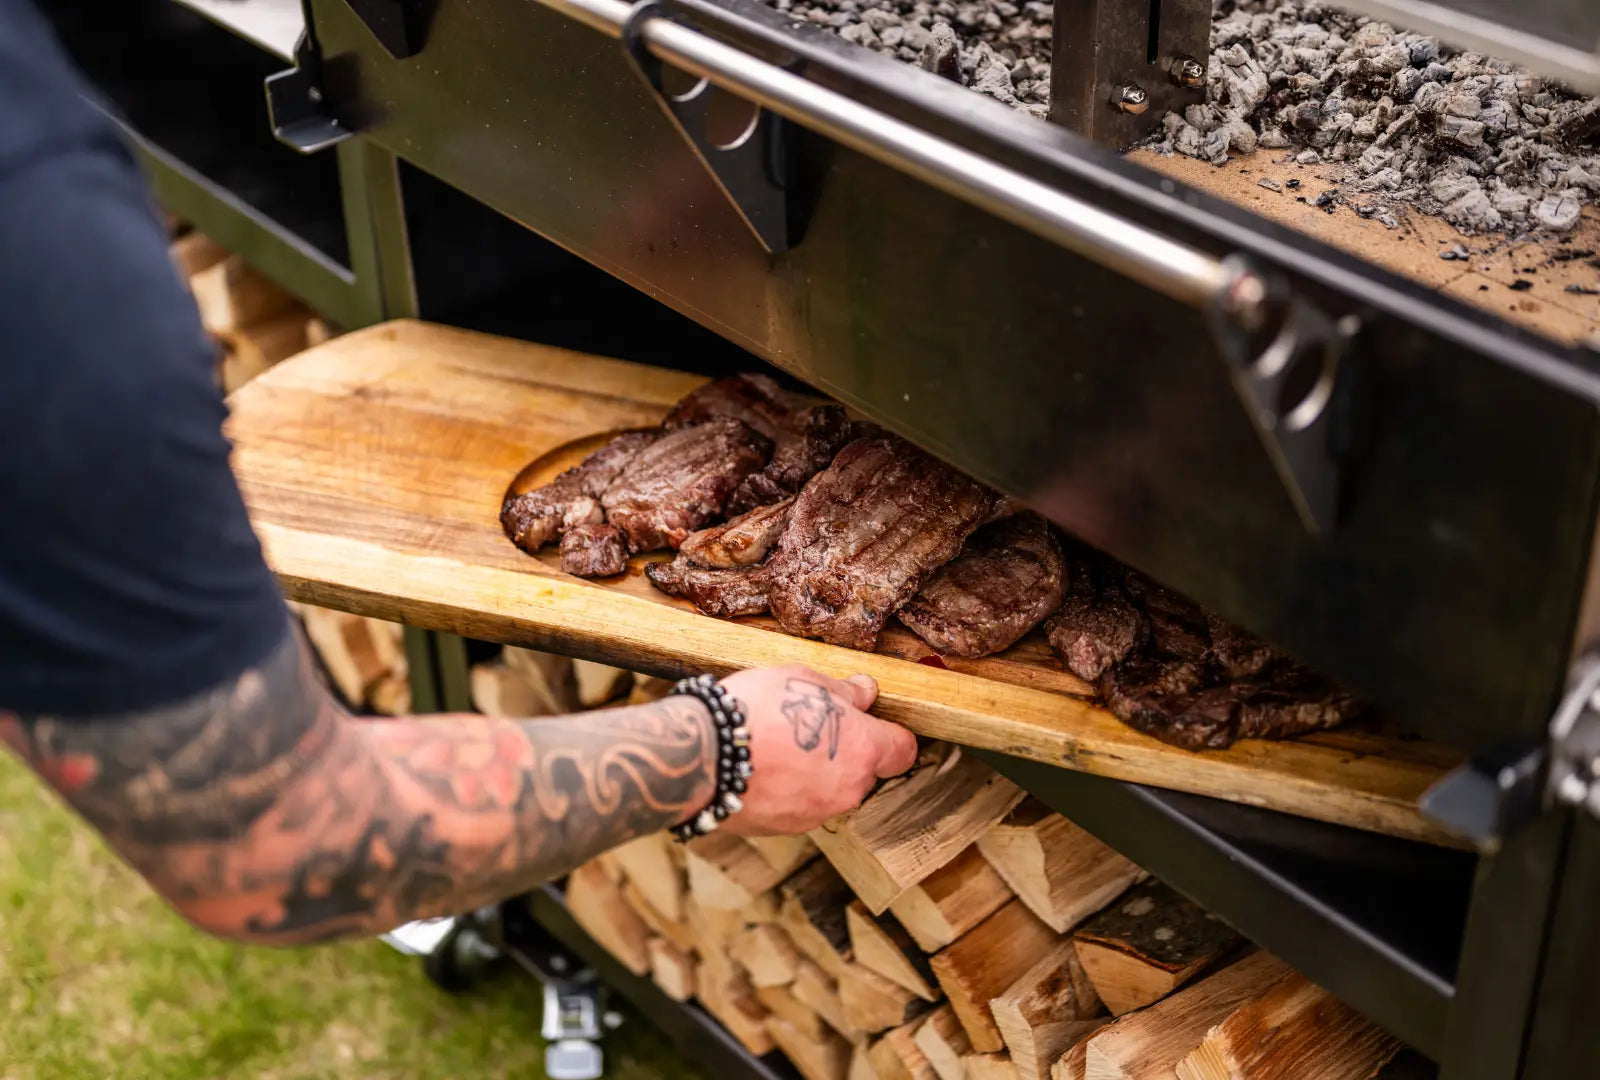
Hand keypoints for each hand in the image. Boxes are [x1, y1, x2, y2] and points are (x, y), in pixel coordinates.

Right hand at [713, 664, 917, 835]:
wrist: (704, 754)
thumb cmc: (757, 709)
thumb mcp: (803, 679)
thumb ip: (842, 691)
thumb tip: (864, 693)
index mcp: (863, 750)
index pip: (902, 751)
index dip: (890, 735)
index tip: (872, 723)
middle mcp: (848, 789)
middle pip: (863, 772)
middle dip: (845, 753)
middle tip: (810, 727)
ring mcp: (816, 814)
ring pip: (830, 791)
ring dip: (815, 773)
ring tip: (778, 747)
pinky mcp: (785, 829)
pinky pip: (798, 806)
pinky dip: (788, 791)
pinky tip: (761, 768)